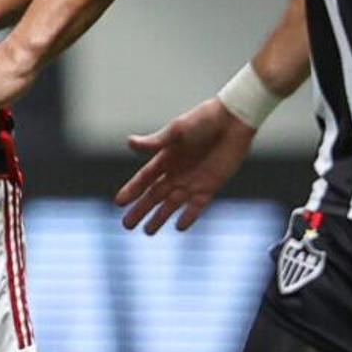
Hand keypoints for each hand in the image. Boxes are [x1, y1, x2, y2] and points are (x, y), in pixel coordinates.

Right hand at [115, 98, 251, 233]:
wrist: (233, 120)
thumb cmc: (204, 119)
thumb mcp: (177, 130)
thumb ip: (156, 142)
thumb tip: (129, 143)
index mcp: (165, 157)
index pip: (144, 179)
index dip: (131, 191)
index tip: (118, 203)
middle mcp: (176, 172)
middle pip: (155, 196)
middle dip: (141, 210)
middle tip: (127, 225)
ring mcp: (193, 180)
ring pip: (172, 204)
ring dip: (160, 217)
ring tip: (148, 232)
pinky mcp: (210, 185)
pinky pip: (197, 205)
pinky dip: (189, 216)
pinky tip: (179, 226)